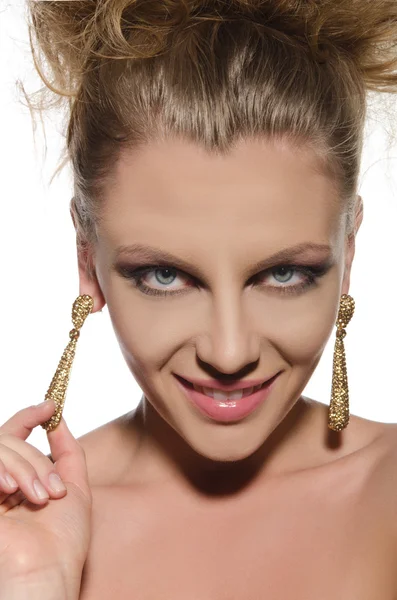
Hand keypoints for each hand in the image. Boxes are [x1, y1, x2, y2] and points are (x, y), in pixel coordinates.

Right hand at [0, 401, 91, 597]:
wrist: (46, 571)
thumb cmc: (62, 538)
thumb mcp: (74, 486)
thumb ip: (67, 450)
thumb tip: (58, 417)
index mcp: (18, 479)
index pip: (14, 434)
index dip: (30, 416)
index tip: (51, 406)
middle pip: (8, 439)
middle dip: (36, 458)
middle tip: (53, 489)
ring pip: (0, 447)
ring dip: (26, 467)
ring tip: (40, 497)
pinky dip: (5, 470)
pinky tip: (13, 490)